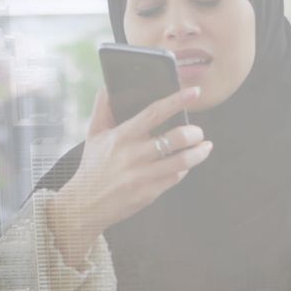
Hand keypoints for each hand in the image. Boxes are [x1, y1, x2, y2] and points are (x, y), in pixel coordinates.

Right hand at [47, 86, 212, 269]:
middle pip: (175, 138)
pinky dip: (185, 168)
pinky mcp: (149, 193)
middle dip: (194, 132)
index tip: (194, 92)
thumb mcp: (93, 135)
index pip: (154, 113)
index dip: (177, 101)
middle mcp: (133, 155)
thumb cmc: (92, 166)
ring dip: (199, 152)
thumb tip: (108, 86)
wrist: (84, 205)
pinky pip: (175, 177)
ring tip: (205, 146)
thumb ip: (102, 109)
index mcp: (121, 136)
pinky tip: (186, 164)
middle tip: (198, 131)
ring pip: (182, 161)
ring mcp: (143, 175)